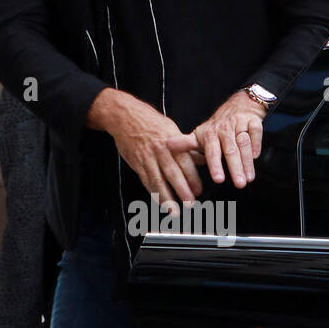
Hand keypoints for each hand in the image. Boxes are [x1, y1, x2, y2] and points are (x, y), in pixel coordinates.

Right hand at [87, 90, 202, 210]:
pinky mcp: (137, 164)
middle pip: (172, 173)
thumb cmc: (150, 122)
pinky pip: (147, 181)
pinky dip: (154, 194)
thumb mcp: (171, 129)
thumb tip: (203, 158)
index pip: (185, 162)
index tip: (199, 190)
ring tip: (174, 211)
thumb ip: (187, 146)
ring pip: (158, 181)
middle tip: (190, 203)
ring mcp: (147, 158)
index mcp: (172, 141)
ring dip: (167, 198)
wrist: (125, 116)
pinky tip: (160, 203)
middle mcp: (160, 150)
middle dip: (182, 190)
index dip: (193, 178)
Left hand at [167, 91, 266, 189]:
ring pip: (244, 144)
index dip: (215, 166)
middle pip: (231, 150)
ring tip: (248, 177)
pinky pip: (255, 133)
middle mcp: (224, 129)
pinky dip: (256, 144)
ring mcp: (239, 124)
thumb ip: (186, 144)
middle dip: (235, 168)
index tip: (218, 179)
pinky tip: (256, 157)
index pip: (212, 152)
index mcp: (209, 134)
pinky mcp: (252, 121)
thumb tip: (168, 145)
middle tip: (239, 183)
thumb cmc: (218, 127)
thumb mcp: (200, 135)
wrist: (238, 105)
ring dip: (247, 162)